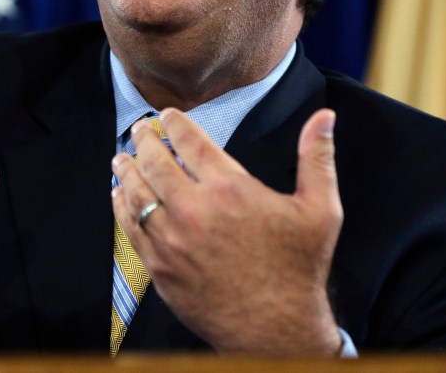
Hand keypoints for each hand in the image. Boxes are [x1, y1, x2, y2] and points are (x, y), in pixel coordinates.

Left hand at [110, 108, 342, 354]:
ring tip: (122, 158)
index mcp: (229, 188)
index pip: (189, 140)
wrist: (276, 330)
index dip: (174, 122)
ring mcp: (171, 238)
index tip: (167, 116)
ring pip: (136, 192)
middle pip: (154, 160)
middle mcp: (193, 208)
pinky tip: (120, 195)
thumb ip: (317, 158)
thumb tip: (325, 116)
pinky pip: (130, 226)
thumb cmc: (298, 270)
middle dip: (144, 140)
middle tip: (139, 130)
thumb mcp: (320, 210)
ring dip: (126, 169)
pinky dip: (122, 205)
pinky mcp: (158, 266)